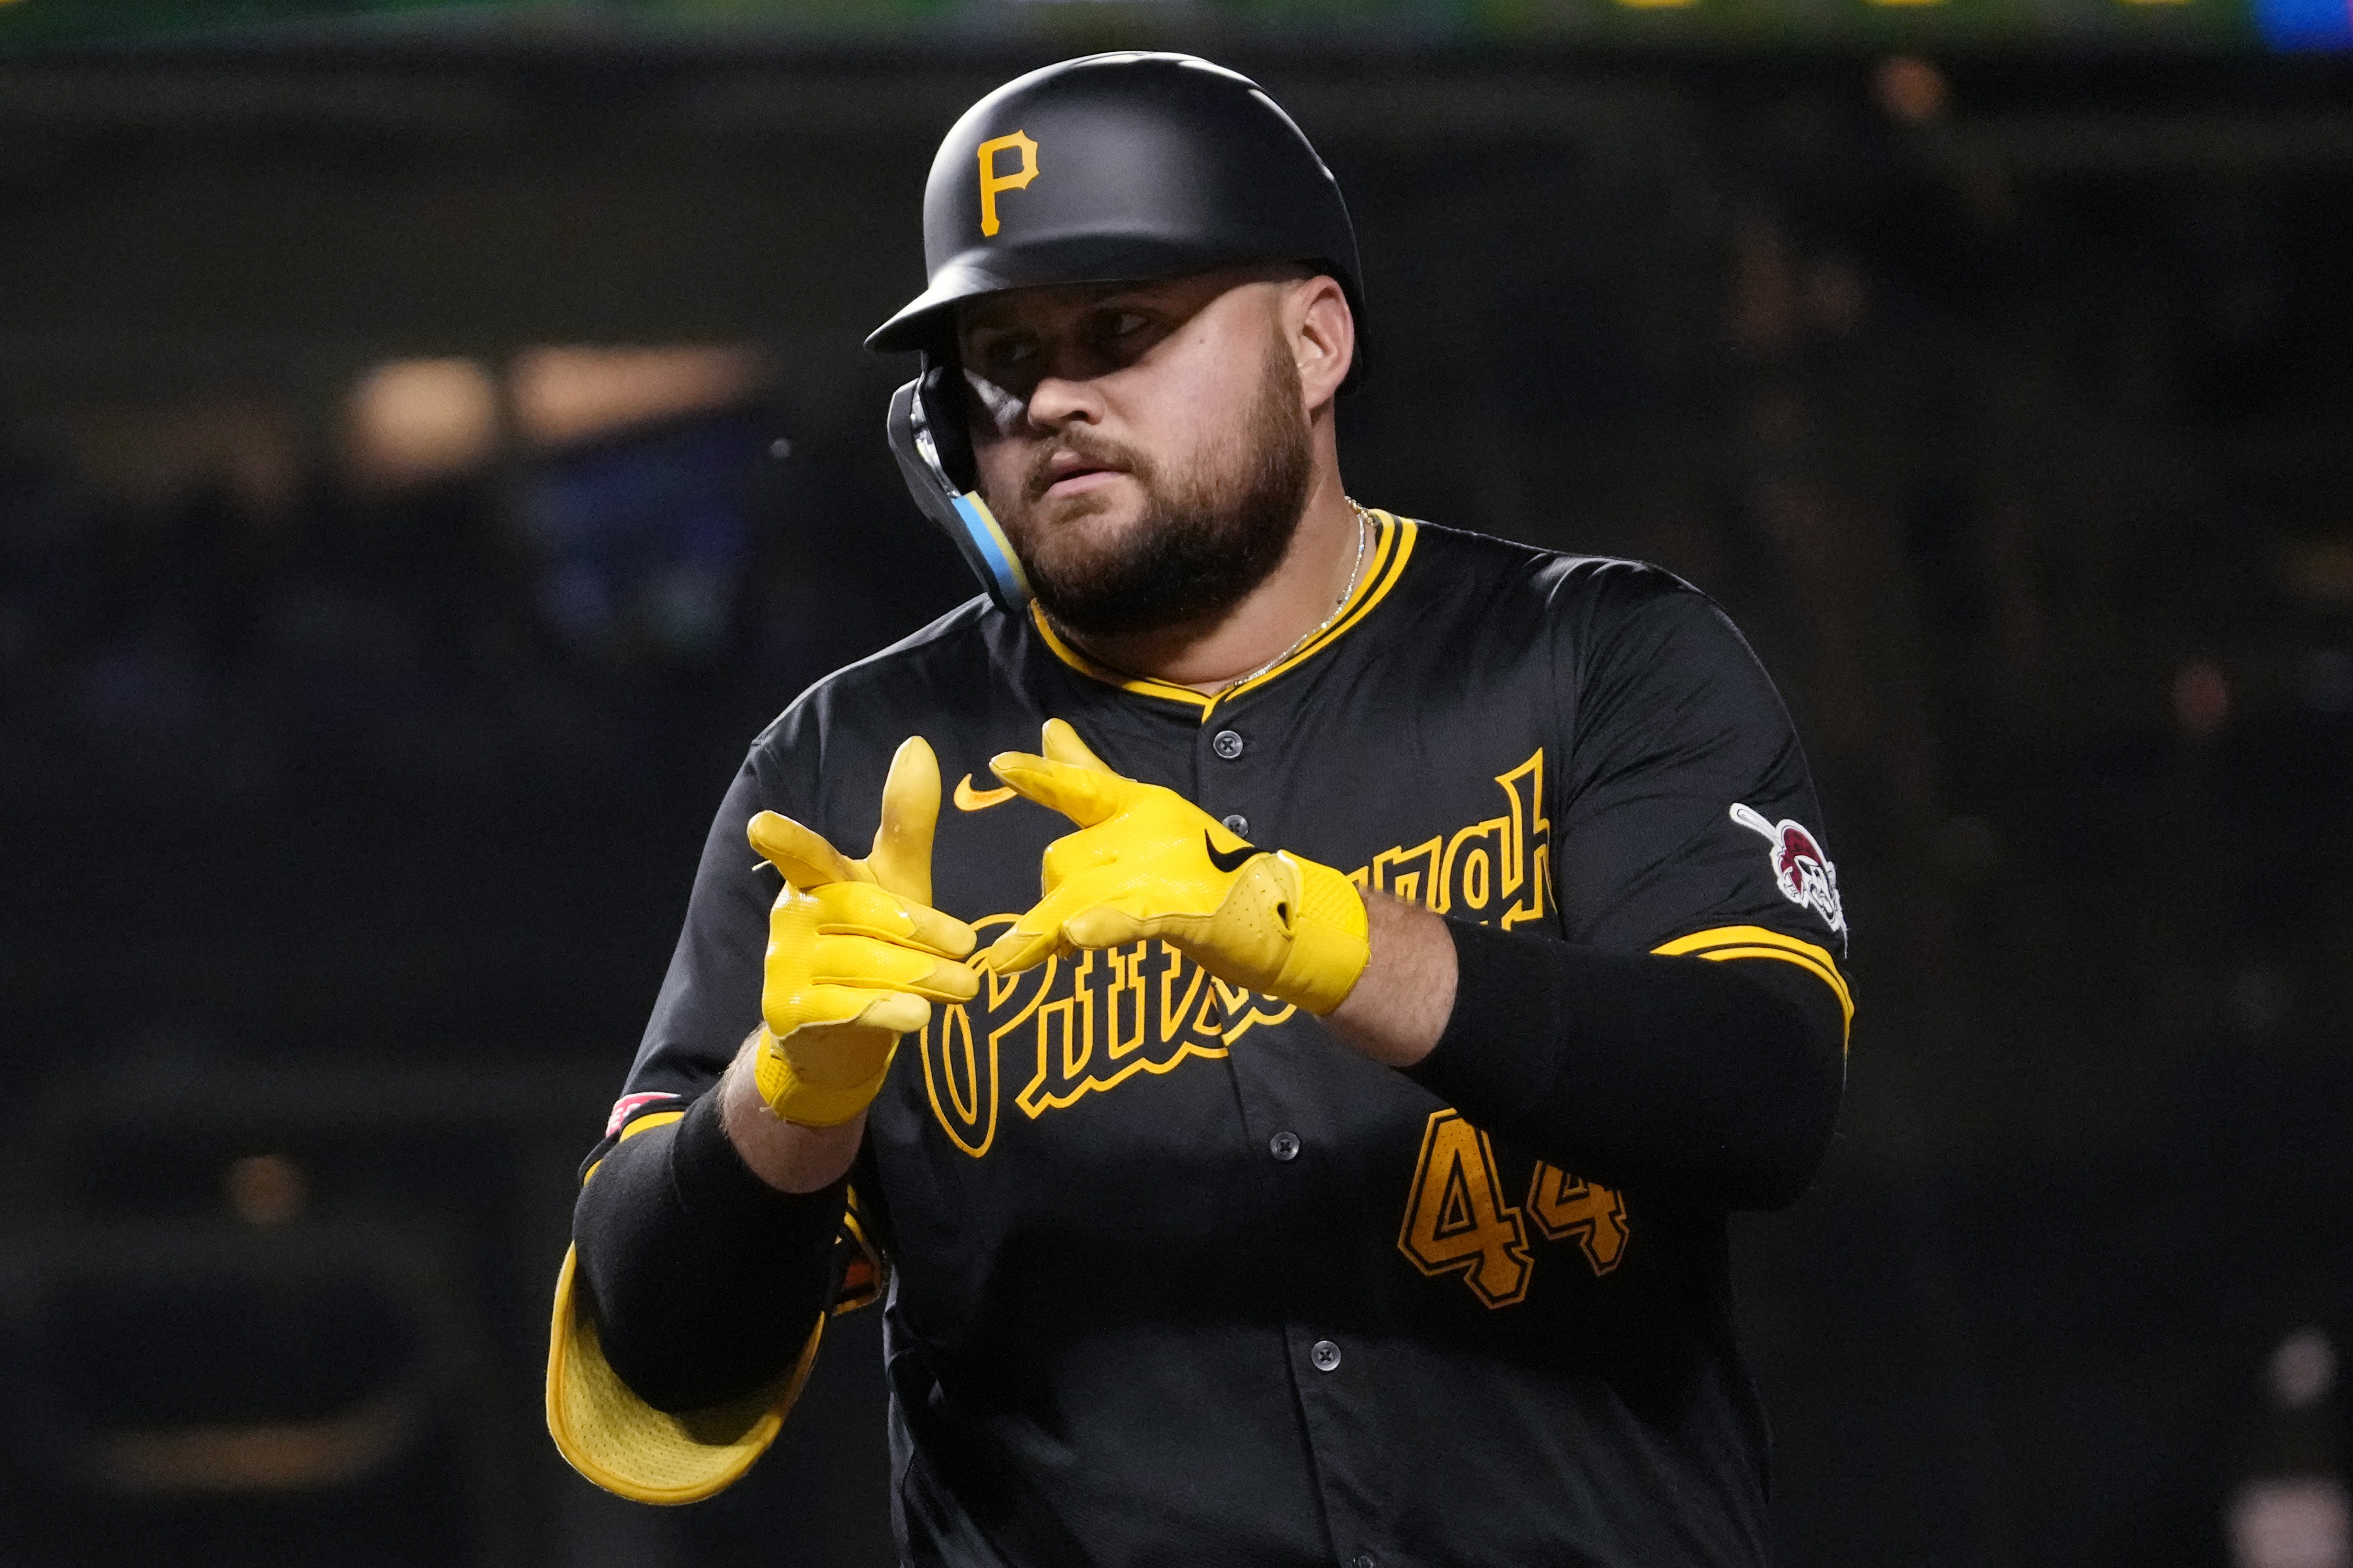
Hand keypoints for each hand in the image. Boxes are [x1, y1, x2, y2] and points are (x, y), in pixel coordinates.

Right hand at [748, 737, 978, 1126]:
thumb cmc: (873, 945)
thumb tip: (917, 745)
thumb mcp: (896, 883)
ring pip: (860, 963)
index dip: (785, 841)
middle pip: (861, 913)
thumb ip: (907, 824)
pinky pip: (844, 1008)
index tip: (762, 826)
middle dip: (921, 930)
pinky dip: (886, 1011)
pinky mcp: (788, 1013)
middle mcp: (790, 916)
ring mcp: (783, 966)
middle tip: (968, 947)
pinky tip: (918, 1017)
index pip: (804, 856)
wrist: (839, 1037)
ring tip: (966, 988)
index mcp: (813, 879)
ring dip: (920, 975)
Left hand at [981, 719, 1369, 1015]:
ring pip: (1080, 894)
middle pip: (1065, 860)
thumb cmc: (1207, 870)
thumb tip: (1049, 728)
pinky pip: (1128, 918)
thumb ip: (1091, 778)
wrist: (1281, 917)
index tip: (998, 765)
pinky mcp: (1182, 911)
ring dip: (1040, 931)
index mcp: (1142, 804)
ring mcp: (1166, 870)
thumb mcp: (1147, 819)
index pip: (1082, 784)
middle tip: (1043, 938)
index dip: (1041, 775)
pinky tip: (1075, 938)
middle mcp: (1150, 829)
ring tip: (1004, 962)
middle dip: (1047, 901)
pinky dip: (1102, 927)